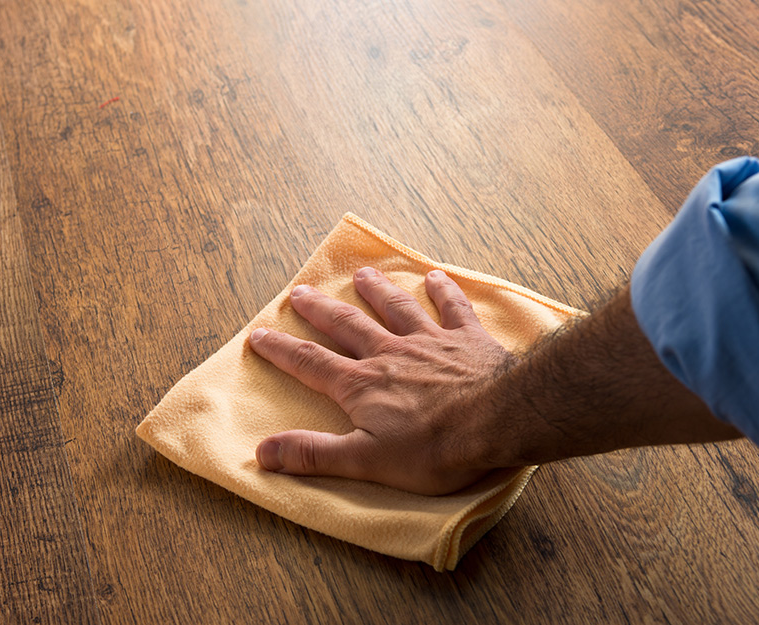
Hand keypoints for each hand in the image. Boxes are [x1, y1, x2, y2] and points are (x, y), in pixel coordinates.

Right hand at [248, 267, 515, 494]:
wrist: (499, 420)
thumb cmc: (433, 448)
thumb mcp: (365, 461)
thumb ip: (314, 454)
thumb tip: (262, 451)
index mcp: (362, 385)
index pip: (310, 363)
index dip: (281, 349)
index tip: (259, 334)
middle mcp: (390, 353)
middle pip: (347, 325)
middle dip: (320, 310)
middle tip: (299, 292)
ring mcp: (430, 342)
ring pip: (396, 308)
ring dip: (377, 290)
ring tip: (362, 275)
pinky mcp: (468, 340)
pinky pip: (453, 309)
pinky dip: (443, 292)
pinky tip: (435, 277)